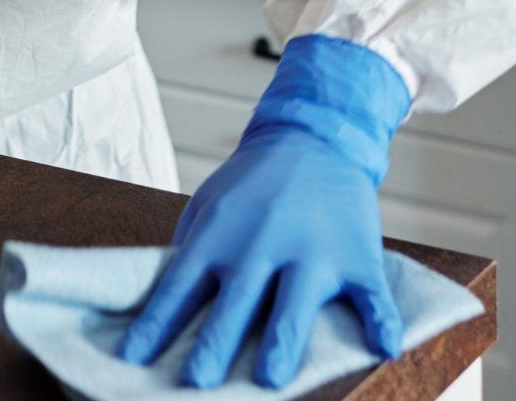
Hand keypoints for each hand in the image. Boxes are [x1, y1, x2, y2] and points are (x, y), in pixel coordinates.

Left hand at [117, 126, 400, 387]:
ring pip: (296, 304)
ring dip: (282, 342)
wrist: (314, 139)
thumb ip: (192, 251)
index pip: (178, 287)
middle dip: (214, 345)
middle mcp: (261, 244)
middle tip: (196, 382)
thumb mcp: (208, 206)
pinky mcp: (356, 257)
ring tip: (269, 379)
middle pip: (234, 303)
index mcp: (218, 235)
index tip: (133, 360)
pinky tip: (382, 346)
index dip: (155, 325)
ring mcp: (312, 251)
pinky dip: (381, 321)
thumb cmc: (251, 184)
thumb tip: (166, 305)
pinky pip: (372, 294)